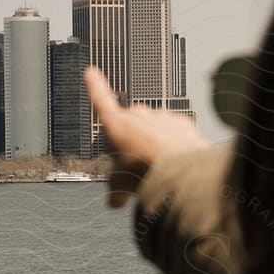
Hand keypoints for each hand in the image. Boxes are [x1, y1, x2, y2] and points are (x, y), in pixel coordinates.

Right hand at [86, 65, 206, 208]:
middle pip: (129, 124)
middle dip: (131, 141)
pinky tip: (174, 162)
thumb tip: (114, 201)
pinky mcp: (181, 123)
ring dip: (154, 143)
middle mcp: (137, 115)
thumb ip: (115, 191)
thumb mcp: (119, 186)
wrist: (177, 170)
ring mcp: (160, 117)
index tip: (92, 72)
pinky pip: (174, 132)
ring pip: (153, 129)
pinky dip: (174, 144)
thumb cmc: (145, 171)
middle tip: (135, 165)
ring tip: (157, 167)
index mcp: (115, 124)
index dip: (95, 86)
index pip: (100, 100)